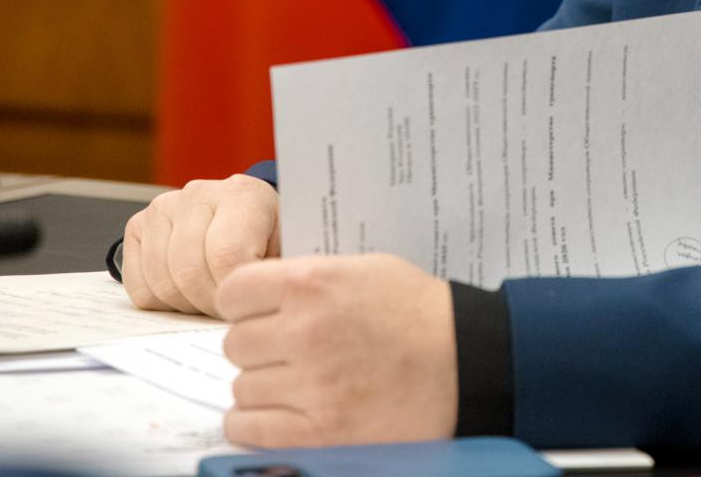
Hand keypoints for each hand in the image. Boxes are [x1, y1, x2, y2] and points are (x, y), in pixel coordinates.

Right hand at [121, 173, 279, 316]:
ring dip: (188, 306)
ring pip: (163, 283)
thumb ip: (277, 274)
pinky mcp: (138, 227)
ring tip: (212, 299)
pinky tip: (188, 293)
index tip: (248, 304)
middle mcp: (199, 194)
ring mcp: (164, 208)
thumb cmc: (271, 238)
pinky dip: (163, 304)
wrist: (251, 218)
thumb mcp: (290, 250)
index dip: (234, 292)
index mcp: (243, 194)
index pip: (226, 255)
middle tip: (229, 310)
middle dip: (210, 304)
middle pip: (190, 271)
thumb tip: (264, 305)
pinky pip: (140, 288)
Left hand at [218, 254, 456, 446]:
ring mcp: (311, 385)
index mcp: (313, 283)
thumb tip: (260, 295)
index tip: (256, 312)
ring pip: (241, 387)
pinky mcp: (319, 431)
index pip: (234, 292)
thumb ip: (308, 279)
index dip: (243, 304)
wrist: (467, 362)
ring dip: (262, 386)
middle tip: (286, 350)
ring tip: (296, 381)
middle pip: (235, 343)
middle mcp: (305, 331)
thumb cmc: (419, 313)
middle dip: (257, 347)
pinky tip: (281, 412)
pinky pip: (250, 427)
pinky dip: (256, 422)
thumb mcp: (363, 269)